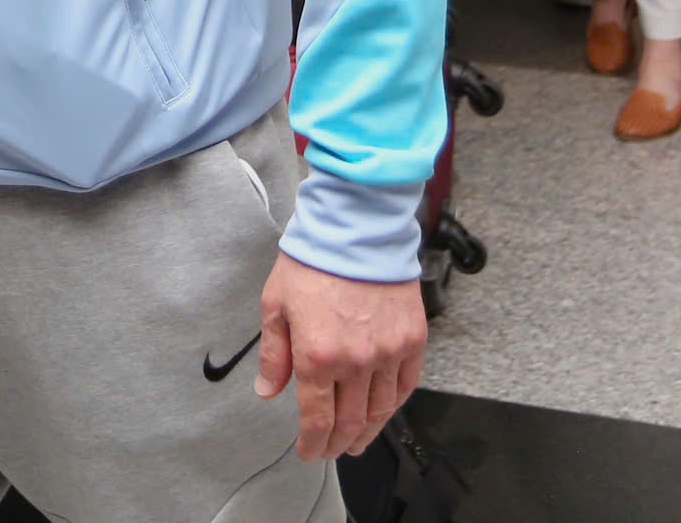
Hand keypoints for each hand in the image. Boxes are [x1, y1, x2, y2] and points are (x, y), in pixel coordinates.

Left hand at [255, 255, 426, 460]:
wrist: (356, 228)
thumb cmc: (313, 260)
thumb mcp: (276, 304)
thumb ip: (273, 354)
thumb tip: (268, 391)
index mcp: (317, 356)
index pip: (317, 418)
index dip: (313, 443)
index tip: (310, 452)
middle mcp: (355, 362)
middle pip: (350, 421)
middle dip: (338, 444)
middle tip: (332, 451)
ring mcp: (388, 353)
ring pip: (380, 410)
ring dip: (367, 432)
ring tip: (357, 441)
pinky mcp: (412, 340)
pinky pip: (406, 385)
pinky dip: (394, 405)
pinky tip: (384, 412)